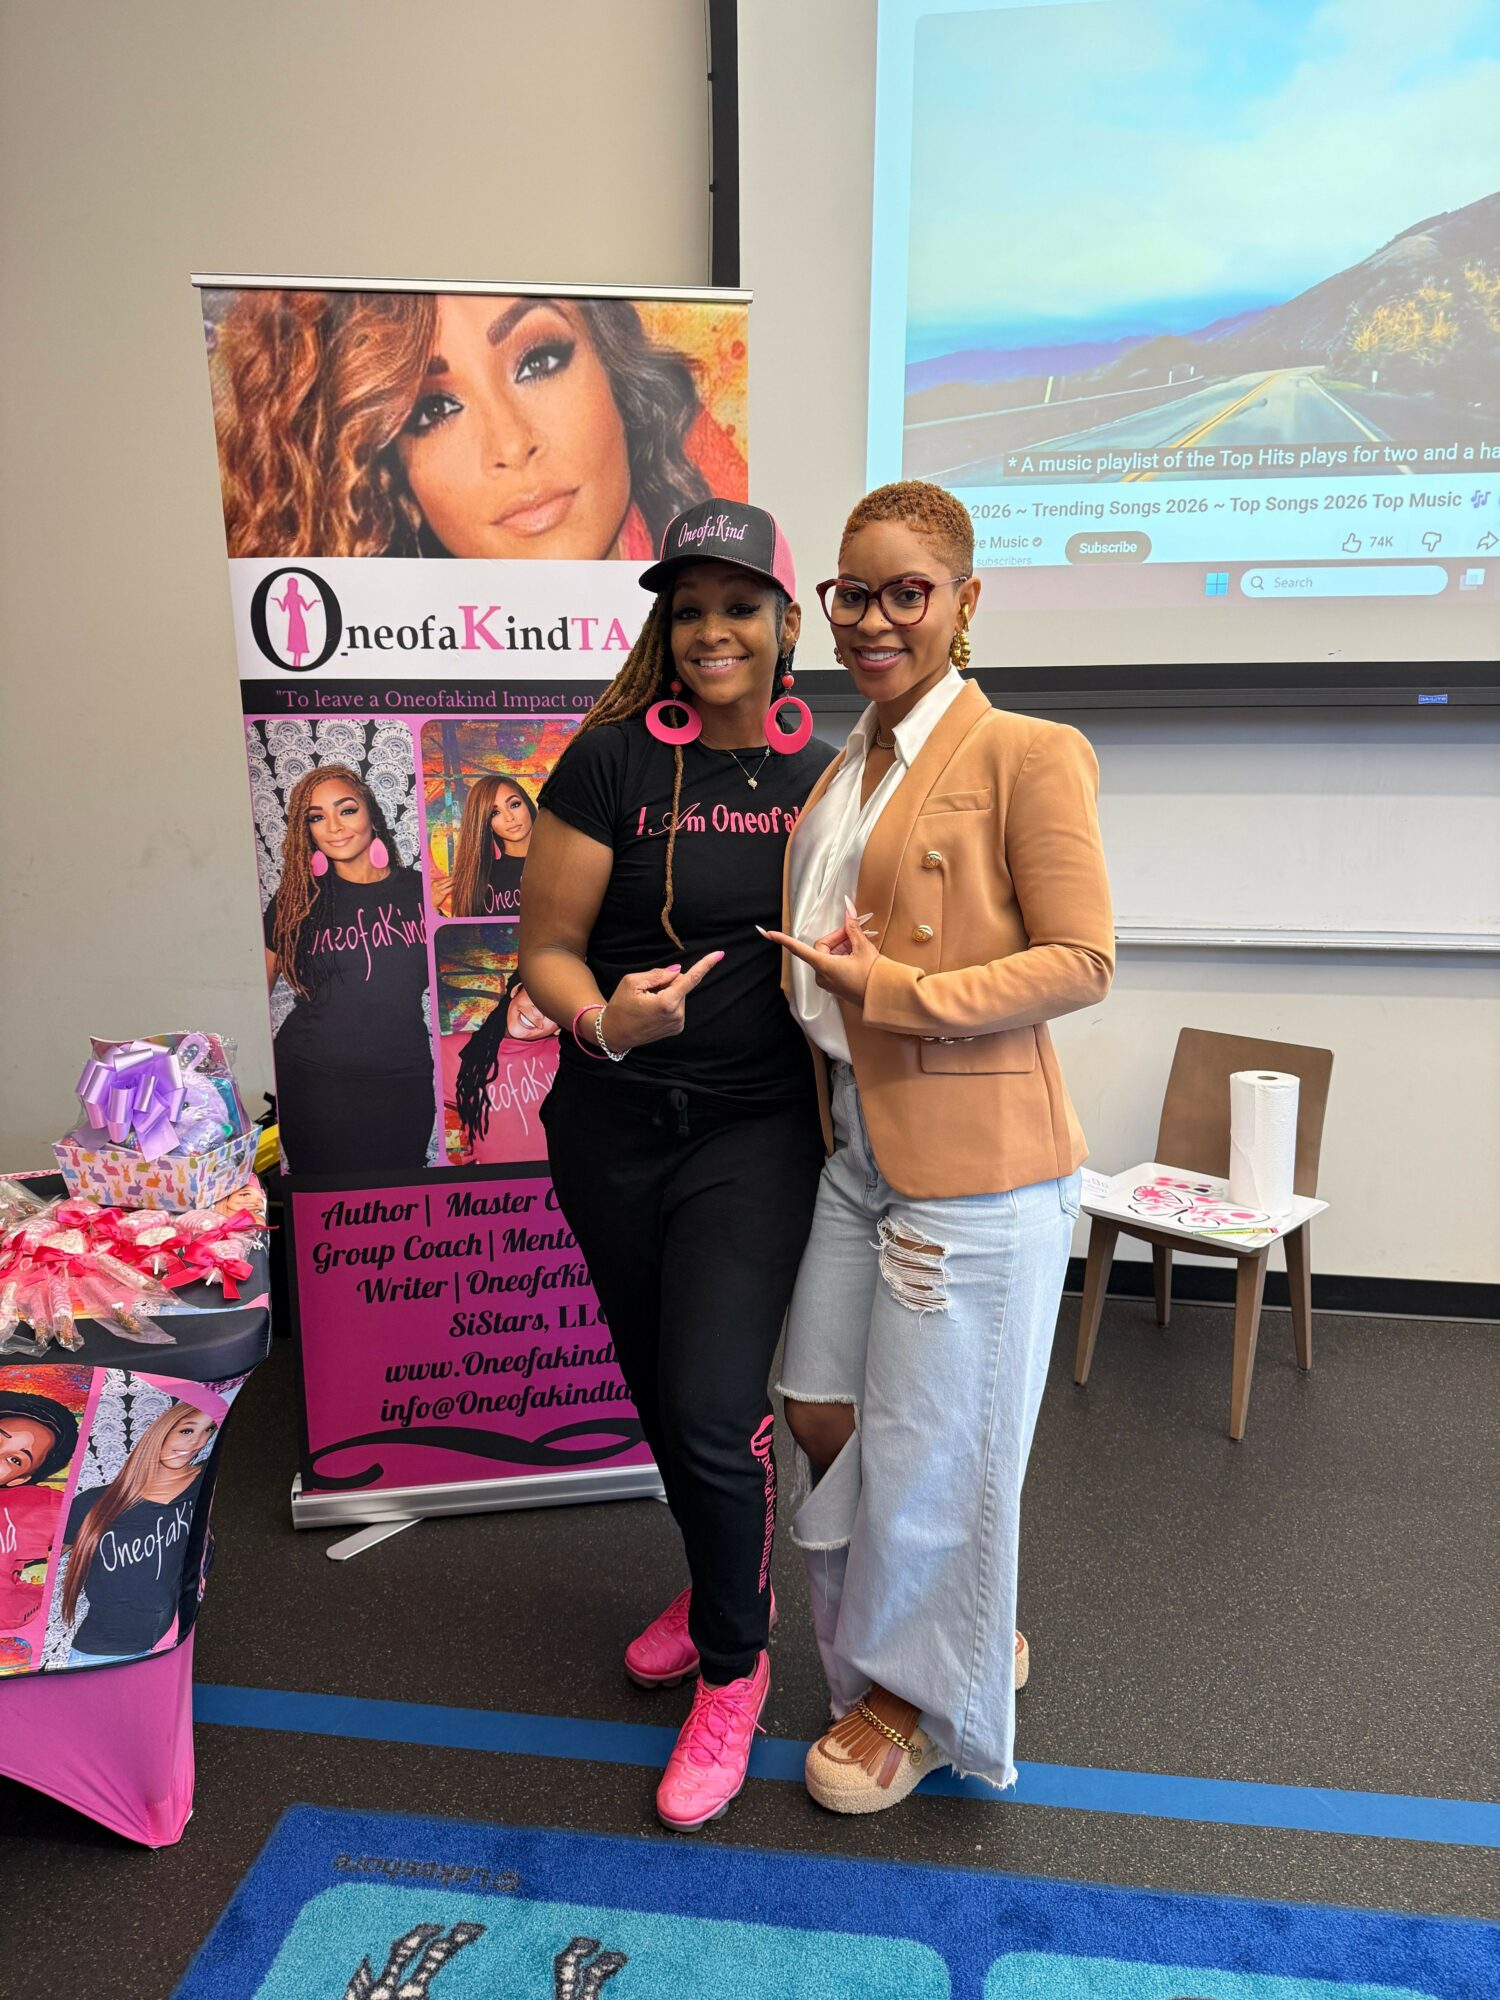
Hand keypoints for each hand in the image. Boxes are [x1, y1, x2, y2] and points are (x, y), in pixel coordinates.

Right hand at [596, 953, 722, 1050]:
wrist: (614, 1033)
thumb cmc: (620, 1007)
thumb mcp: (631, 982)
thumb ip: (658, 974)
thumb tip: (678, 971)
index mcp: (666, 1002)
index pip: (690, 979)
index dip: (705, 965)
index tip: (719, 954)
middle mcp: (676, 1015)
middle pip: (681, 985)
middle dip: (668, 983)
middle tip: (647, 992)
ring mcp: (678, 1024)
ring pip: (679, 995)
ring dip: (666, 994)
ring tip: (647, 1004)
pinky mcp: (677, 1028)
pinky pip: (677, 1006)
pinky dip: (667, 1003)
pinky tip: (652, 1011)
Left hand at [760, 896, 879, 1006]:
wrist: (885, 998)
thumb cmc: (874, 976)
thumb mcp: (863, 947)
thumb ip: (852, 927)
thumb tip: (848, 909)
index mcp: (824, 965)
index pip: (799, 949)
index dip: (783, 940)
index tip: (768, 934)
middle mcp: (822, 975)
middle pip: (823, 947)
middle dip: (838, 938)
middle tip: (855, 933)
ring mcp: (828, 982)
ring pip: (830, 956)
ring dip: (843, 947)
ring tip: (862, 946)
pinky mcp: (835, 986)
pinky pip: (834, 965)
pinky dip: (845, 957)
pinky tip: (859, 955)